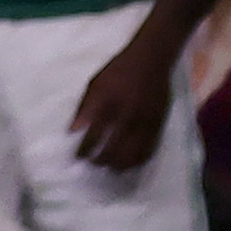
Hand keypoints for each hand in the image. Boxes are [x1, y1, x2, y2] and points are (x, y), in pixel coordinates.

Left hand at [69, 26, 177, 172]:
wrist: (150, 61)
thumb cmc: (117, 71)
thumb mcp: (94, 84)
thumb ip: (83, 108)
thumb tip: (72, 131)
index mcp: (106, 104)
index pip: (92, 135)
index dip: (84, 150)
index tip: (78, 158)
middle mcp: (125, 116)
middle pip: (112, 149)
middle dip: (101, 161)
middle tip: (94, 164)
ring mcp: (144, 122)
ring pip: (132, 154)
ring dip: (120, 165)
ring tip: (111, 169)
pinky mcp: (158, 126)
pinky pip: (149, 150)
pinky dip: (139, 160)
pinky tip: (131, 164)